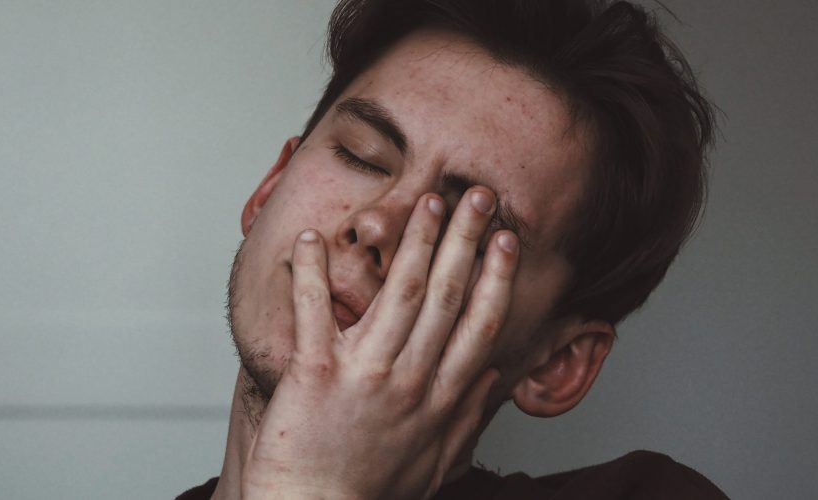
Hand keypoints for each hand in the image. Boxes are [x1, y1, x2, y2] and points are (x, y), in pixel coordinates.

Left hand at [241, 187, 520, 498]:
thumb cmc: (367, 494)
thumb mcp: (433, 464)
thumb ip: (465, 419)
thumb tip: (491, 379)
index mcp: (439, 399)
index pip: (479, 325)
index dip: (495, 277)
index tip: (506, 241)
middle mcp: (409, 380)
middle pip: (447, 296)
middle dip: (465, 239)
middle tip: (477, 196)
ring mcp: (365, 374)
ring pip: (398, 293)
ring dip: (415, 241)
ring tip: (426, 201)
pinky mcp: (316, 374)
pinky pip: (315, 312)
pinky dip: (311, 273)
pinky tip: (313, 238)